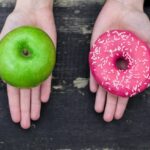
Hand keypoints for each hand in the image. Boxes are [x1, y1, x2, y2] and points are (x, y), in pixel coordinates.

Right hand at [0, 5, 55, 128]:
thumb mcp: (3, 43)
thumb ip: (1, 60)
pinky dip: (46, 88)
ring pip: (37, 89)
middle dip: (26, 109)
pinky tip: (44, 99)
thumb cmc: (16, 25)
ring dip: (36, 103)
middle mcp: (27, 70)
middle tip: (27, 124)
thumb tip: (2, 81)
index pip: (14, 92)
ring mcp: (38, 67)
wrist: (33, 14)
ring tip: (36, 116)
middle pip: (26, 94)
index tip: (16, 118)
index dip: (15, 105)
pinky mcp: (48, 61)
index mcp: (14, 68)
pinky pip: (48, 77)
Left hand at [90, 0, 149, 121]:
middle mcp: (117, 67)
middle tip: (107, 118)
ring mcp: (105, 61)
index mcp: (129, 67)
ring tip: (98, 110)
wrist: (122, 9)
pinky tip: (94, 90)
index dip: (122, 103)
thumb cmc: (138, 22)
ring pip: (102, 83)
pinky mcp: (96, 54)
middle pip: (112, 90)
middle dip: (110, 105)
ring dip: (101, 97)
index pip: (125, 90)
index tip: (118, 115)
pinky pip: (94, 70)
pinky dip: (94, 80)